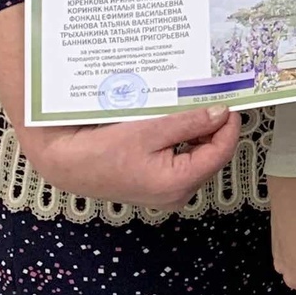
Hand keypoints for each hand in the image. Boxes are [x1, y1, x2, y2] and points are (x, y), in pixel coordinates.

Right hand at [15, 108, 241, 212]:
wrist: (65, 163)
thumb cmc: (100, 149)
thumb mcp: (148, 130)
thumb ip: (188, 123)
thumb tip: (221, 113)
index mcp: (177, 184)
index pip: (220, 152)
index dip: (229, 125)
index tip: (230, 101)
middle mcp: (177, 195)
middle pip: (211, 155)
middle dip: (213, 128)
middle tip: (211, 99)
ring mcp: (167, 193)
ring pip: (197, 157)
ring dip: (198, 132)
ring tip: (193, 107)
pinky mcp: (157, 186)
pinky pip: (182, 161)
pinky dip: (184, 141)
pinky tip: (176, 122)